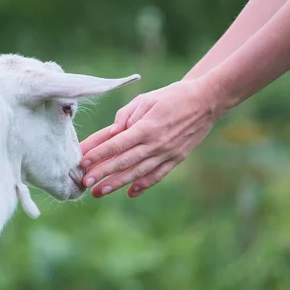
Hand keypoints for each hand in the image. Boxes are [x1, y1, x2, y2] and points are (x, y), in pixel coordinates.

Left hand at [80, 78, 222, 197]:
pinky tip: (130, 192)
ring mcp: (167, 154)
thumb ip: (125, 115)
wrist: (206, 101)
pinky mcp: (176, 159)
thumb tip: (111, 133)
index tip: (82, 161)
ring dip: (117, 183)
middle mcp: (156, 144)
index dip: (99, 154)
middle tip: (84, 183)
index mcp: (146, 127)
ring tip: (100, 192)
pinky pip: (157, 175)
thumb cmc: (172, 96)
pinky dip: (143, 185)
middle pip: (124, 162)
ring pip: (138, 173)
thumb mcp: (146, 99)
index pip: (117, 144)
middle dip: (102, 173)